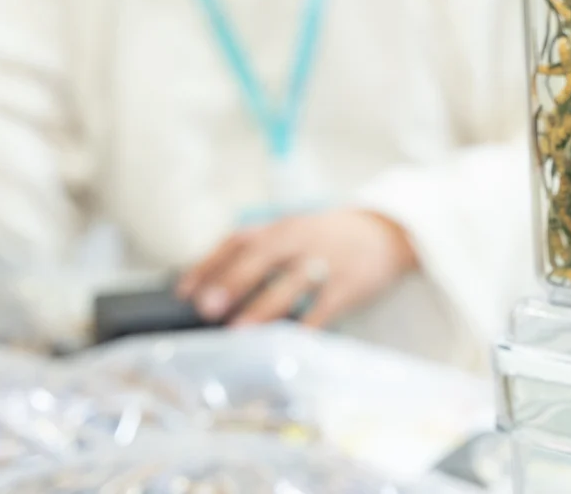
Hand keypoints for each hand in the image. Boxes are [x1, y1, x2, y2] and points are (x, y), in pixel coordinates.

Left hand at [177, 208, 417, 328]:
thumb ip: (258, 253)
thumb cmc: (326, 239)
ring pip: (293, 282)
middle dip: (234, 280)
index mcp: (283, 227)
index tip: (184, 291)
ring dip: (265, 306)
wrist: (386, 233)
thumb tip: (210, 288)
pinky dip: (306, 326)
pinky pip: (324, 308)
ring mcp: (327, 262)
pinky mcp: (349, 285)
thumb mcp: (294, 232)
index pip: (240, 240)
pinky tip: (286, 343)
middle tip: (208, 307)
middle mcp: (302, 239)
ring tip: (240, 330)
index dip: (210, 264)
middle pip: (264, 254)